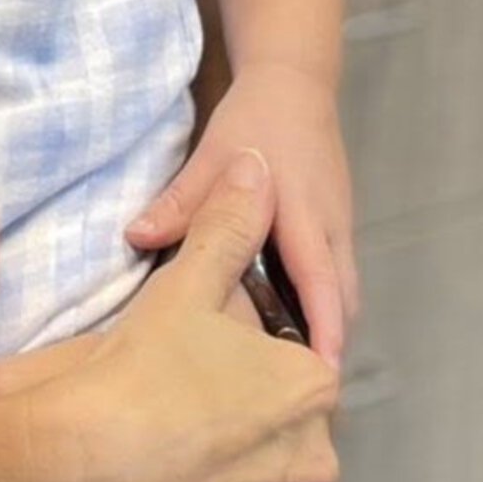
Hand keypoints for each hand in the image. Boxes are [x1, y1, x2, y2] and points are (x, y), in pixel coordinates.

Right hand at [0, 151, 339, 481]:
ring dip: (222, 474)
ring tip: (156, 454)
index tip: (191, 360)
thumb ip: (225, 225)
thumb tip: (256, 166)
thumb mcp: (180, 289)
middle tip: (166, 405)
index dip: (236, 358)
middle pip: (276, 430)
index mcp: (310, 391)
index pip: (287, 366)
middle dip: (233, 419)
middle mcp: (316, 465)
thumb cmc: (134, 377)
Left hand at [128, 65, 357, 363]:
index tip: (319, 374)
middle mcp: (332, 229)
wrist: (295, 84)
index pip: (322, 283)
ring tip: (293, 378)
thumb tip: (137, 238)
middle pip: (344, 302)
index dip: (325, 330)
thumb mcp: (212, 154)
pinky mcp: (336, 230)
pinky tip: (291, 333)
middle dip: (329, 346)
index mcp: (304, 215)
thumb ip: (179, 201)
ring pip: (344, 294)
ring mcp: (340, 230)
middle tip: (301, 397)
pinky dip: (325, 309)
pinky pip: (337, 280)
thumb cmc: (254, 120)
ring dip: (328, 330)